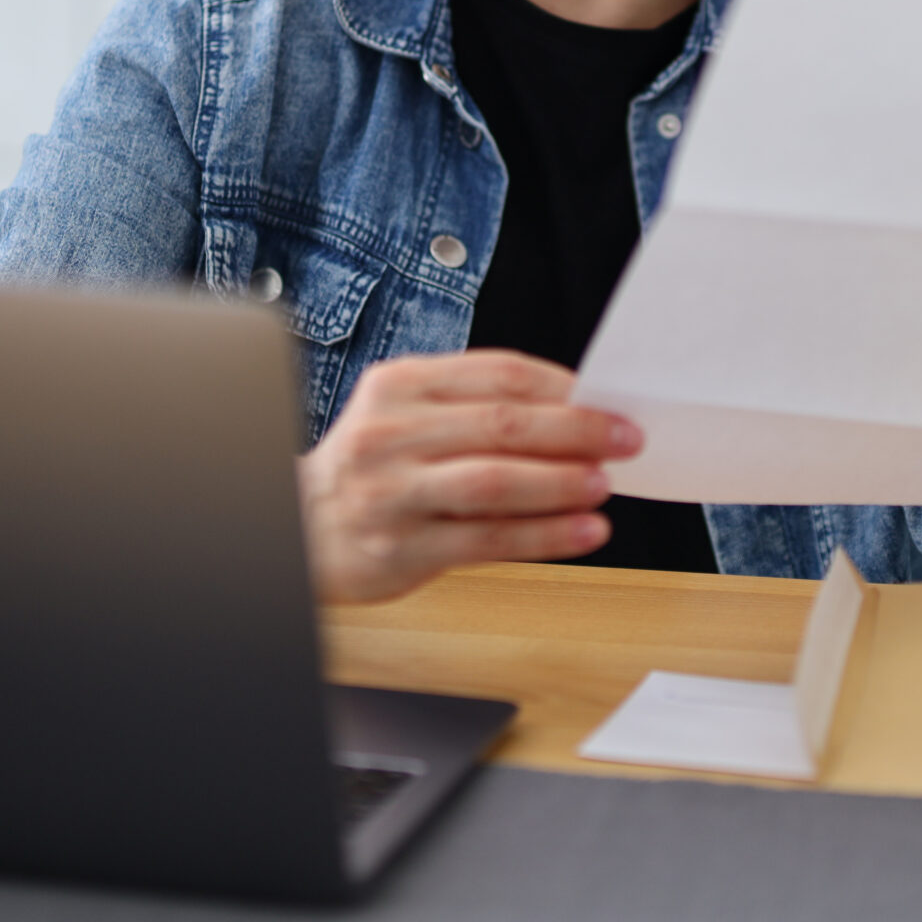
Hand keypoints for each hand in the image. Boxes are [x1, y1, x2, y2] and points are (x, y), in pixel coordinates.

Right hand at [298, 350, 636, 603]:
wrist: (297, 529)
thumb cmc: (371, 471)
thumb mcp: (405, 417)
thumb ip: (474, 409)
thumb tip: (574, 412)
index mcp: (399, 385)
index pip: (497, 373)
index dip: (562, 387)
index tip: (608, 400)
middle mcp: (391, 434)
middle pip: (502, 424)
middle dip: (576, 430)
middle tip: (625, 438)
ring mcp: (394, 492)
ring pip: (495, 482)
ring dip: (561, 482)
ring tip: (603, 484)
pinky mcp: (402, 548)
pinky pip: (487, 539)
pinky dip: (544, 535)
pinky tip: (582, 531)